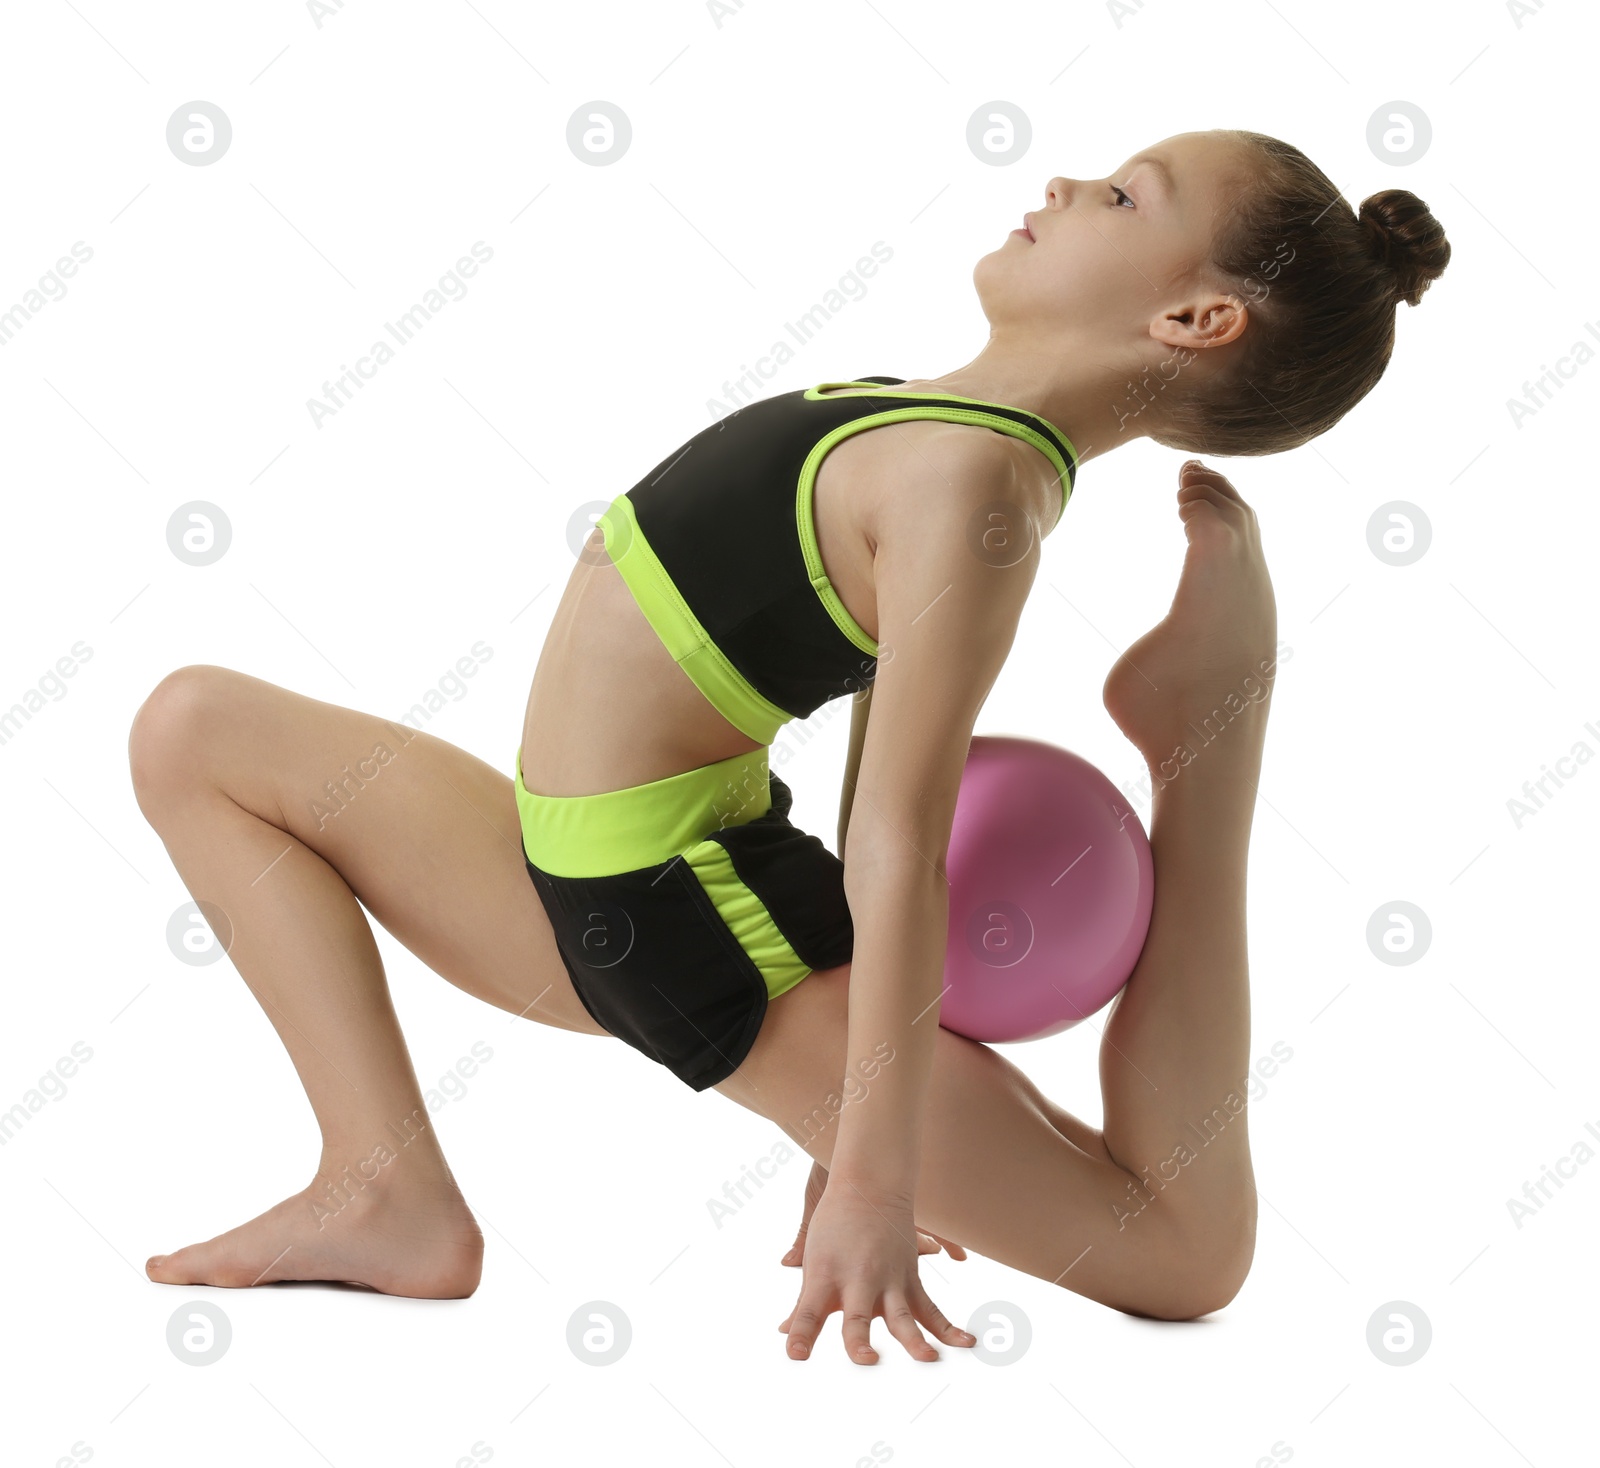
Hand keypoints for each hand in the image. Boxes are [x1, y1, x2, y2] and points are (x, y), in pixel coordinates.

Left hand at [778, 1175, 975, 1363]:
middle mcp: (858, 1277)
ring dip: (914, 1339)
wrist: (870, 1181)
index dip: (801, 1333)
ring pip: (902, 1315)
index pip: (808, 1310)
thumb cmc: (834, 1222)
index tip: (795, 1353)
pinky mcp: (910, 1276)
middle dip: (859, 1338)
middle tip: (864, 1358)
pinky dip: (948, 1327)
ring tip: (928, 1359)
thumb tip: (785, 1333)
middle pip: (856, 1315)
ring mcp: (887, 1277)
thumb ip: (804, 1302)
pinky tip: (967, 1342)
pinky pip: (931, 1308)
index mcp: (826, 1273)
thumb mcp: (814, 1258)